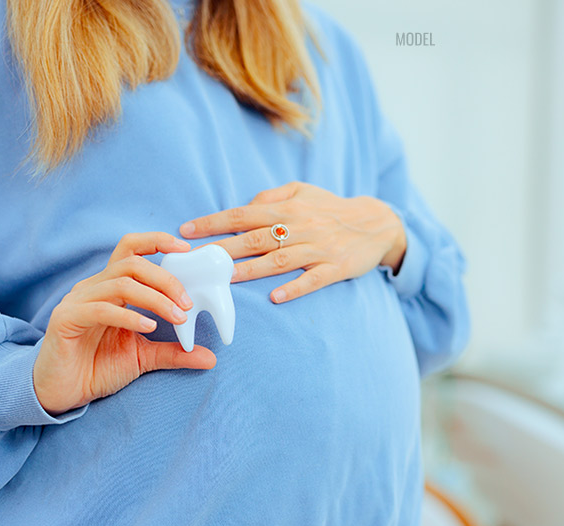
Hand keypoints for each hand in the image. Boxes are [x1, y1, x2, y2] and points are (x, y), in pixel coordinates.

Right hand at [33, 232, 215, 414]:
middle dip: (166, 279)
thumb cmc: (98, 368)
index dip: (158, 241)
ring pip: (121, 284)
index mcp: (111, 287)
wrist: (62, 394)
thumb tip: (210, 358)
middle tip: (188, 303)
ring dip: (155, 299)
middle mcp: (93, 287)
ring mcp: (78, 301)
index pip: (131, 249)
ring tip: (177, 317)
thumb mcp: (144, 358)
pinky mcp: (66, 320)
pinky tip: (148, 328)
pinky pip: (100, 309)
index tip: (186, 250)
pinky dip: (129, 316)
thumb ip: (174, 352)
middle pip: (132, 264)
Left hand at [179, 182, 406, 302]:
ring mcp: (318, 249)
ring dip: (251, 269)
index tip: (187, 231)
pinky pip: (313, 280)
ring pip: (280, 260)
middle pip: (255, 238)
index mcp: (288, 208)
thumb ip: (271, 196)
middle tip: (197, 260)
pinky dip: (294, 288)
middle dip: (223, 248)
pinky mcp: (335, 268)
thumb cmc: (331, 208)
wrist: (376, 223)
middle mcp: (301, 227)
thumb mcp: (302, 191)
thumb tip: (244, 207)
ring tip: (226, 278)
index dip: (214, 222)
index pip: (243, 214)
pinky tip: (275, 297)